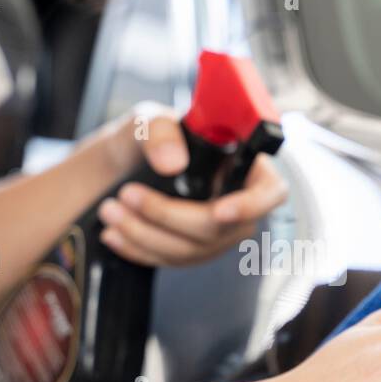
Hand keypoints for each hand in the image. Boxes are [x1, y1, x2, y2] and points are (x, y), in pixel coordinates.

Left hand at [97, 103, 288, 266]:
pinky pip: (171, 260)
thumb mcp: (150, 121)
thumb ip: (160, 132)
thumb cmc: (150, 138)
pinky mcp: (194, 251)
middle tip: (127, 195)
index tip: (219, 212)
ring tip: (109, 210)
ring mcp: (218, 232)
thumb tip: (173, 163)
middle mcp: (238, 202)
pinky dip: (138, 249)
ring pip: (190, 249)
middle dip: (167, 216)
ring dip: (144, 233)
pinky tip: (113, 234)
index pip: (271, 191)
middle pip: (219, 227)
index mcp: (244, 163)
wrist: (124, 165)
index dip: (251, 206)